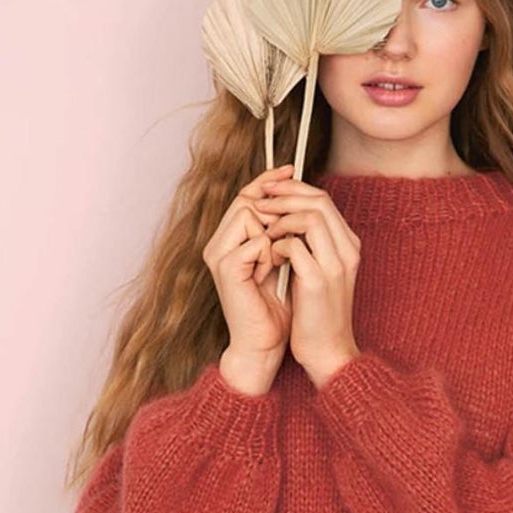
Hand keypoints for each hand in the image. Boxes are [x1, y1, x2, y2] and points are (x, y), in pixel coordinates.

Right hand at [201, 164, 296, 379]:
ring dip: (273, 235)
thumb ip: (280, 230)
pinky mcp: (226, 268)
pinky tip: (270, 274)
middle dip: (275, 210)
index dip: (267, 180)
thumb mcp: (281, 259)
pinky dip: (271, 255)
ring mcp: (219, 254)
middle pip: (247, 200)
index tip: (291, 169)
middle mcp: (218, 243)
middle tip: (288, 234)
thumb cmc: (276, 307)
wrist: (265, 343)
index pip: (245, 196)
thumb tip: (295, 194)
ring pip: (250, 215)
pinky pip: (257, 241)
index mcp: (228, 240)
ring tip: (276, 263)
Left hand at [256, 176, 361, 385]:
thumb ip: (310, 245)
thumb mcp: (318, 272)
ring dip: (280, 217)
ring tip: (264, 228)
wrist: (328, 351)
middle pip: (319, 200)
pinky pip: (295, 246)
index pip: (323, 199)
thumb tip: (285, 219)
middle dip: (284, 195)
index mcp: (348, 245)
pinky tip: (269, 255)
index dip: (294, 189)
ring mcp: (335, 265)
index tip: (269, 191)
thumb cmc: (317, 314)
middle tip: (259, 201)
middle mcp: (347, 250)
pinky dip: (277, 244)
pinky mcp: (319, 281)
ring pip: (310, 216)